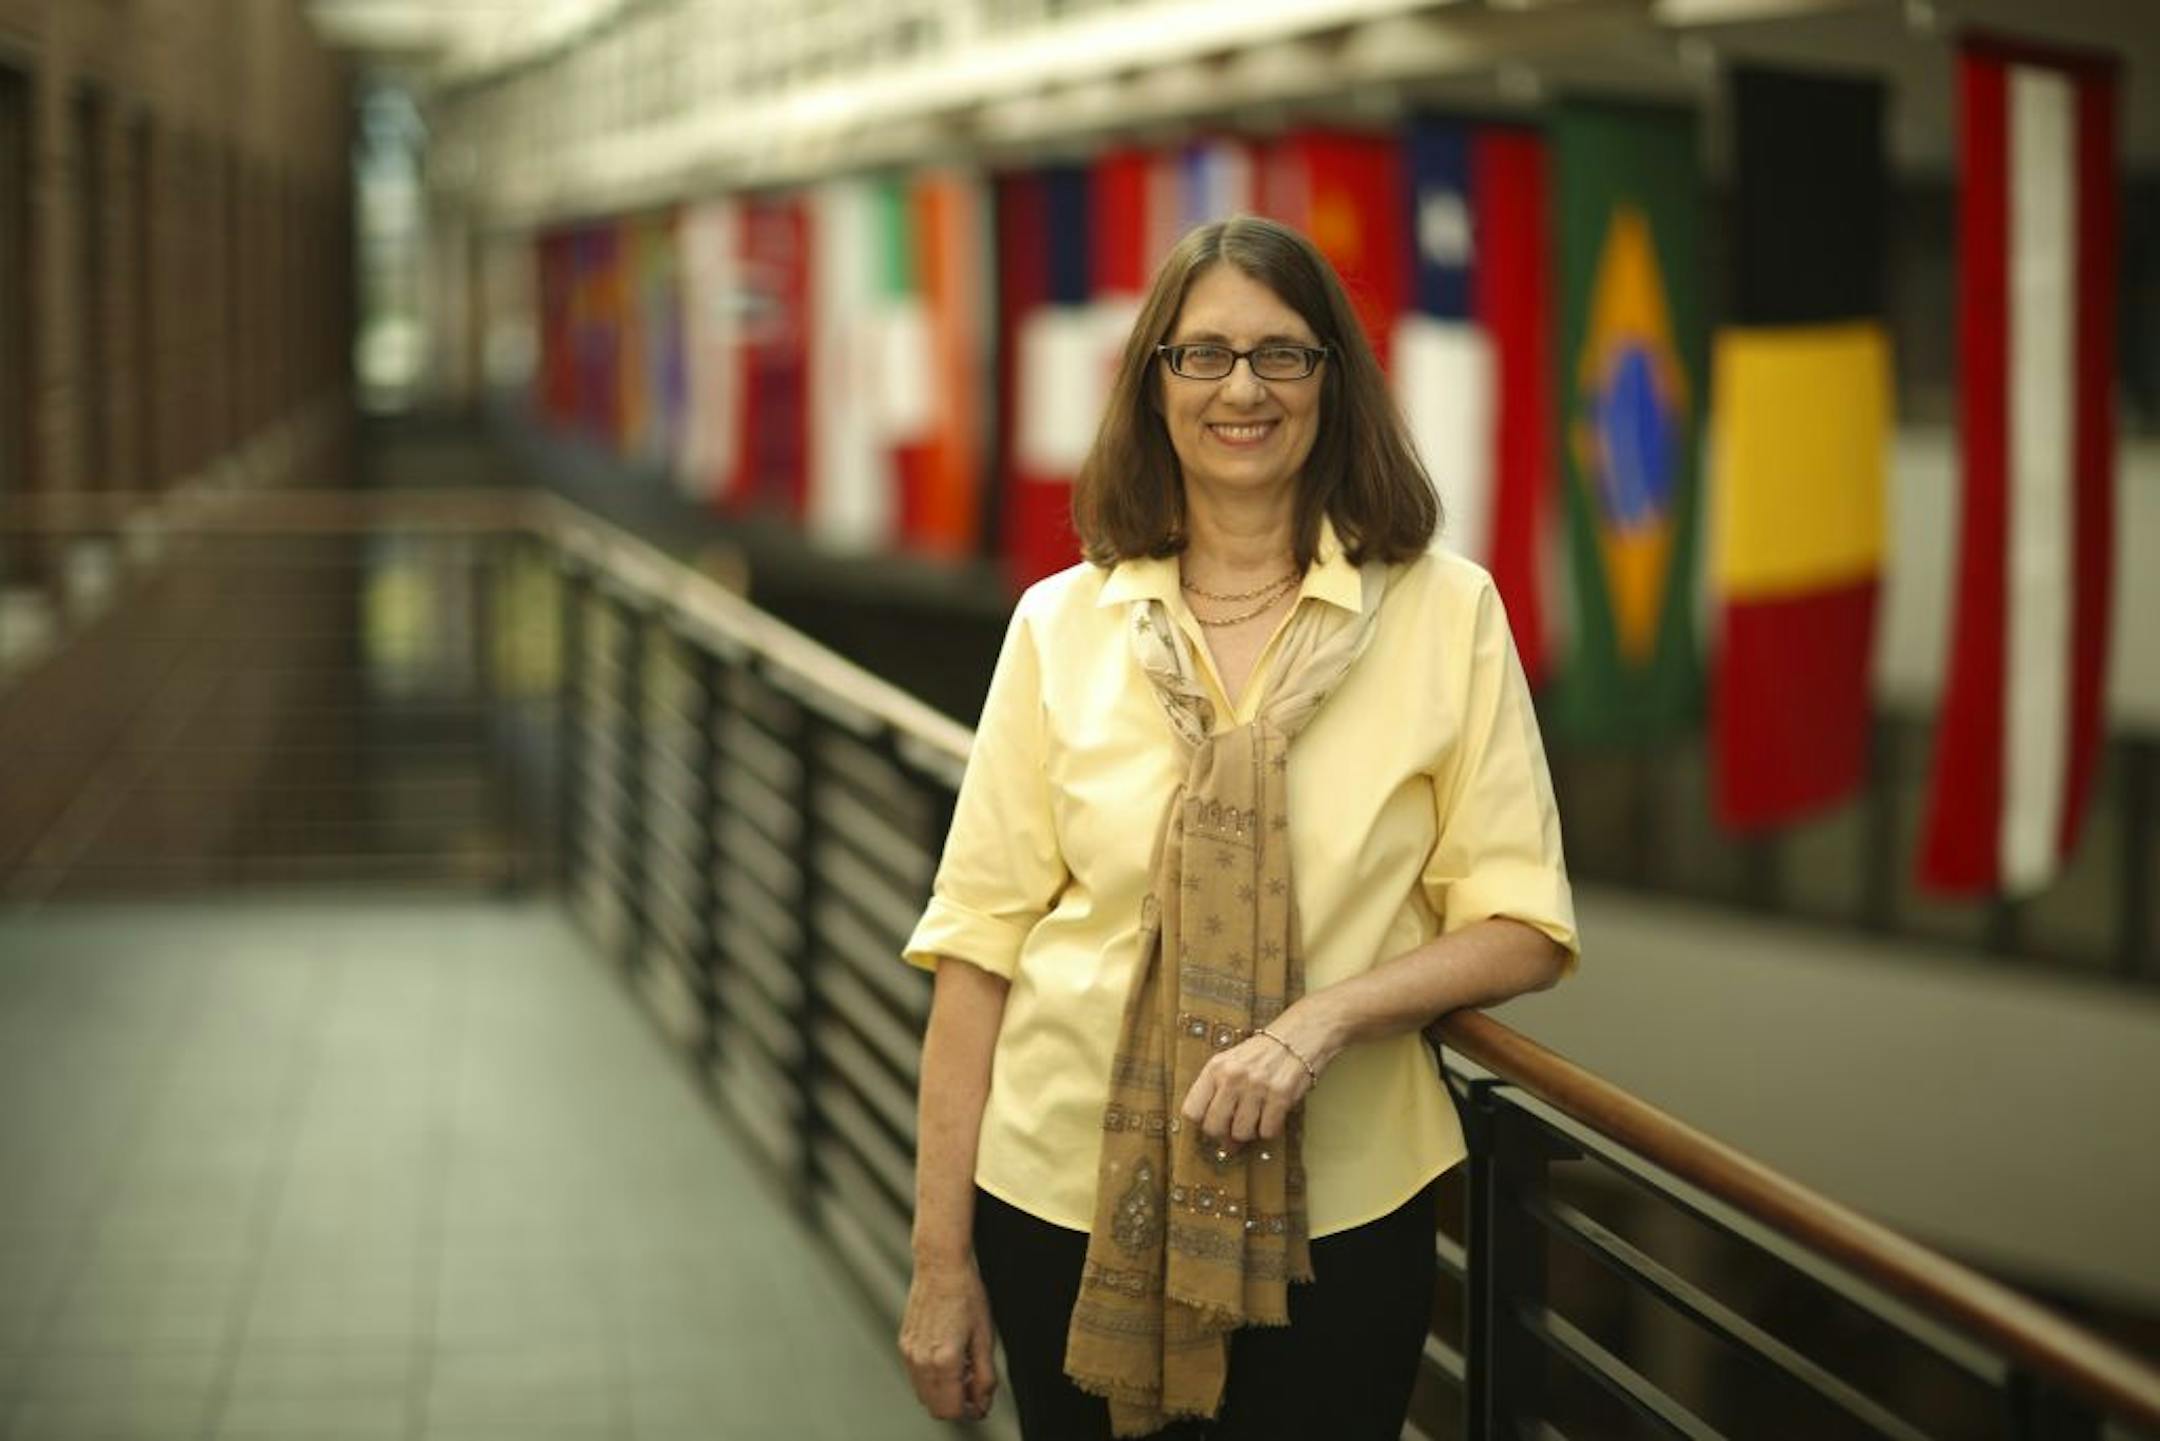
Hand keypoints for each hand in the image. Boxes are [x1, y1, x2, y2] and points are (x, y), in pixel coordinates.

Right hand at [898, 1255, 998, 1422]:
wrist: (941, 1267)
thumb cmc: (965, 1294)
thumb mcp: (985, 1338)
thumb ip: (984, 1376)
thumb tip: (982, 1402)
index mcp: (943, 1360)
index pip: (951, 1411)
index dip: (969, 1411)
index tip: (981, 1401)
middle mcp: (921, 1360)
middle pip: (935, 1407)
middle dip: (956, 1403)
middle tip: (974, 1384)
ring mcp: (909, 1352)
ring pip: (924, 1393)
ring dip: (943, 1391)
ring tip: (963, 1367)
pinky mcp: (904, 1343)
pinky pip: (916, 1375)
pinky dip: (932, 1376)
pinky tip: (948, 1357)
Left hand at [1179, 1017, 1324, 1147]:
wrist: (1298, 1037)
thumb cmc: (1261, 1054)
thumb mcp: (1230, 1063)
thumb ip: (1218, 1093)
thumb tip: (1218, 1137)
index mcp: (1215, 1068)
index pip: (1191, 1111)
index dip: (1202, 1122)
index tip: (1213, 1121)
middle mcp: (1232, 1077)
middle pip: (1214, 1127)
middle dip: (1224, 1134)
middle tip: (1235, 1126)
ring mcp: (1256, 1086)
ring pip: (1241, 1133)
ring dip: (1250, 1131)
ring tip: (1257, 1117)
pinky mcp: (1280, 1095)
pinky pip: (1267, 1131)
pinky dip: (1270, 1129)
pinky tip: (1272, 1115)